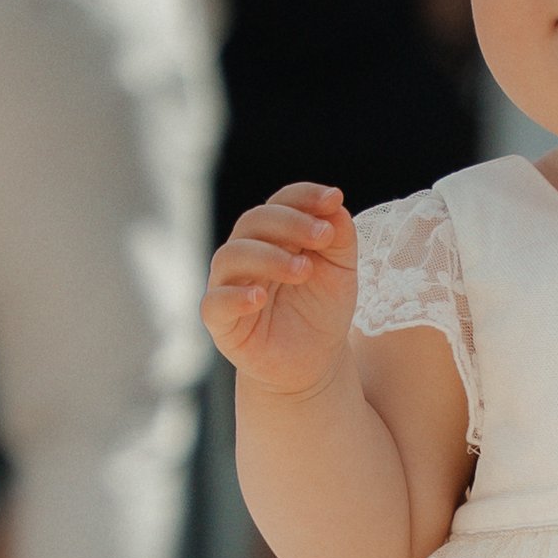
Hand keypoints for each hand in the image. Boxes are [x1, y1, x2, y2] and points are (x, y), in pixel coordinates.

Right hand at [202, 184, 357, 393]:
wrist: (314, 361)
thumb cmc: (322, 309)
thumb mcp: (341, 270)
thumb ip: (340, 236)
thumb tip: (334, 204)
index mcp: (275, 235)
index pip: (281, 202)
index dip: (304, 196)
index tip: (333, 199)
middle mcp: (247, 253)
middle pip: (254, 221)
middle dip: (290, 223)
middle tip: (323, 237)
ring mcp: (229, 284)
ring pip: (231, 256)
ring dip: (268, 257)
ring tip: (304, 271)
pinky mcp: (220, 320)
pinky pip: (215, 302)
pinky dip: (234, 296)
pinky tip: (259, 297)